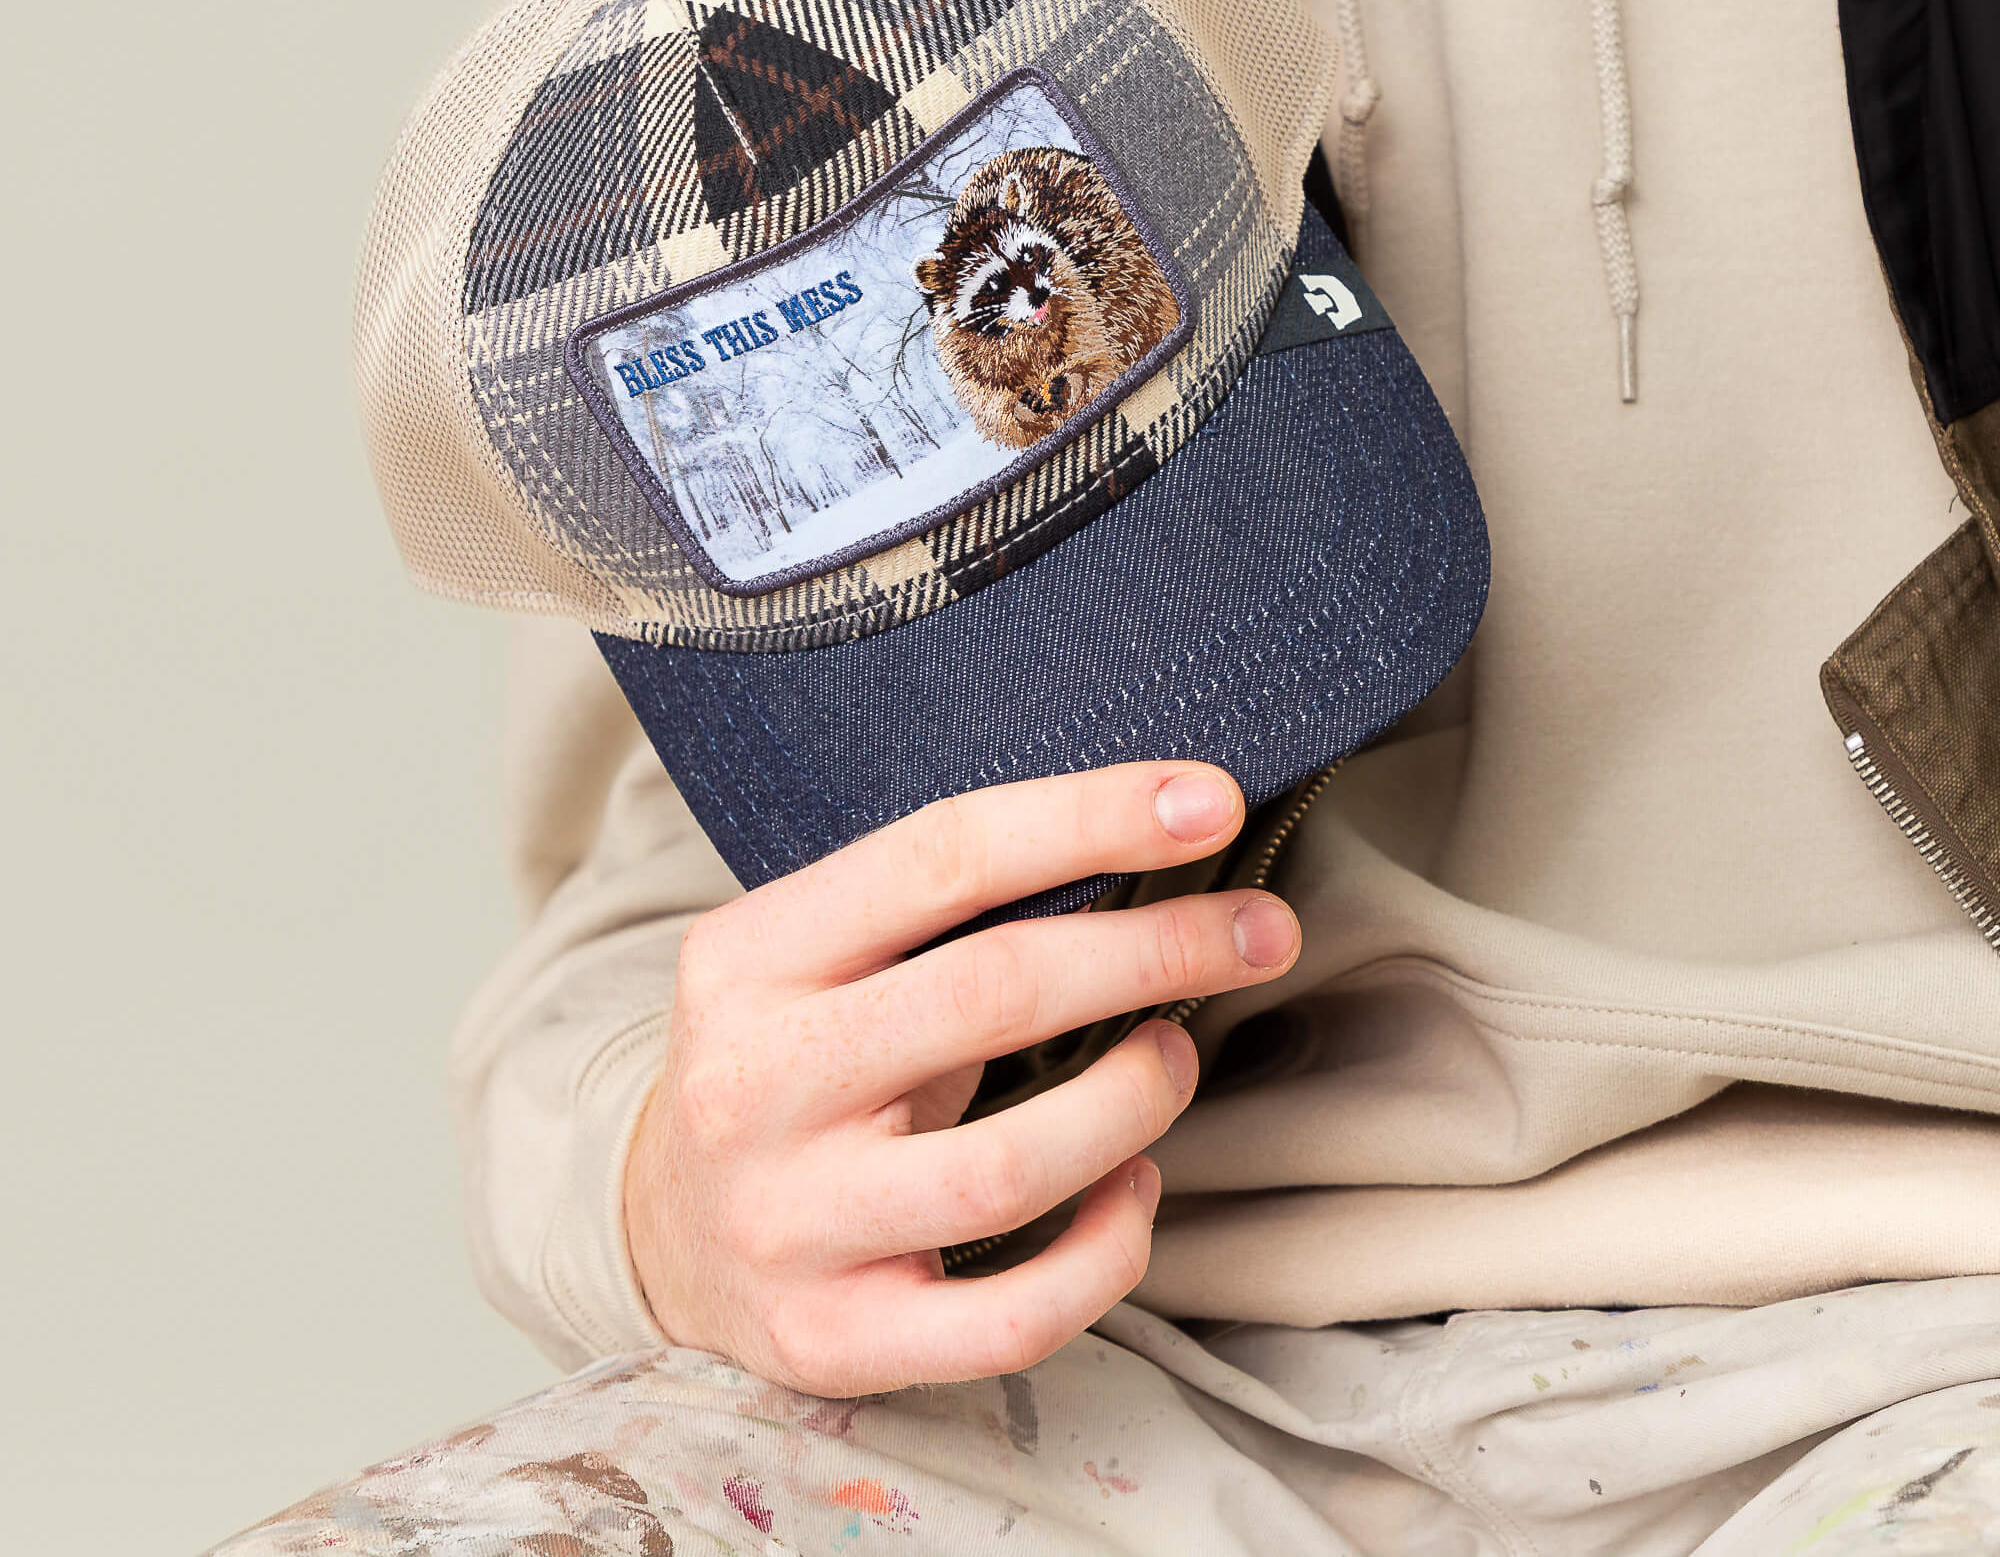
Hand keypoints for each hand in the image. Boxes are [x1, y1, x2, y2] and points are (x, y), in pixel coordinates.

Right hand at [621, 760, 1299, 1395]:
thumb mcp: (814, 958)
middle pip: (993, 992)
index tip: (1208, 798)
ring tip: (1175, 1058)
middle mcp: (755, 1084)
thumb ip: (941, 914)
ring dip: (1132, 1102)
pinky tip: (1134, 1191)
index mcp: (751, 955)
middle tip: (1257, 933)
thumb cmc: (787, 1061)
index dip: (1089, 818)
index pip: (942, 857)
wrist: (662, 1231)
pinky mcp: (833, 1339)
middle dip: (1156, 951)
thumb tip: (1146, 844)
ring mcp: (790, 1223)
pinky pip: (1008, 1319)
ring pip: (1008, 1169)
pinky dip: (1104, 1251)